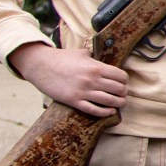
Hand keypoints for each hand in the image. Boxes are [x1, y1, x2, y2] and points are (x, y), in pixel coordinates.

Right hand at [9, 42, 127, 115]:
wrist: (40, 66)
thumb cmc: (60, 58)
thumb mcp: (80, 53)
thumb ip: (94, 57)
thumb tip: (102, 57)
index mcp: (96, 67)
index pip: (121, 76)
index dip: (125, 80)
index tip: (123, 82)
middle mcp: (92, 80)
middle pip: (119, 89)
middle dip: (124, 92)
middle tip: (122, 93)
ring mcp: (83, 91)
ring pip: (110, 101)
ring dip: (119, 103)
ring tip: (120, 102)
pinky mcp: (74, 101)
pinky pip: (94, 110)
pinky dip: (106, 112)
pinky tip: (110, 111)